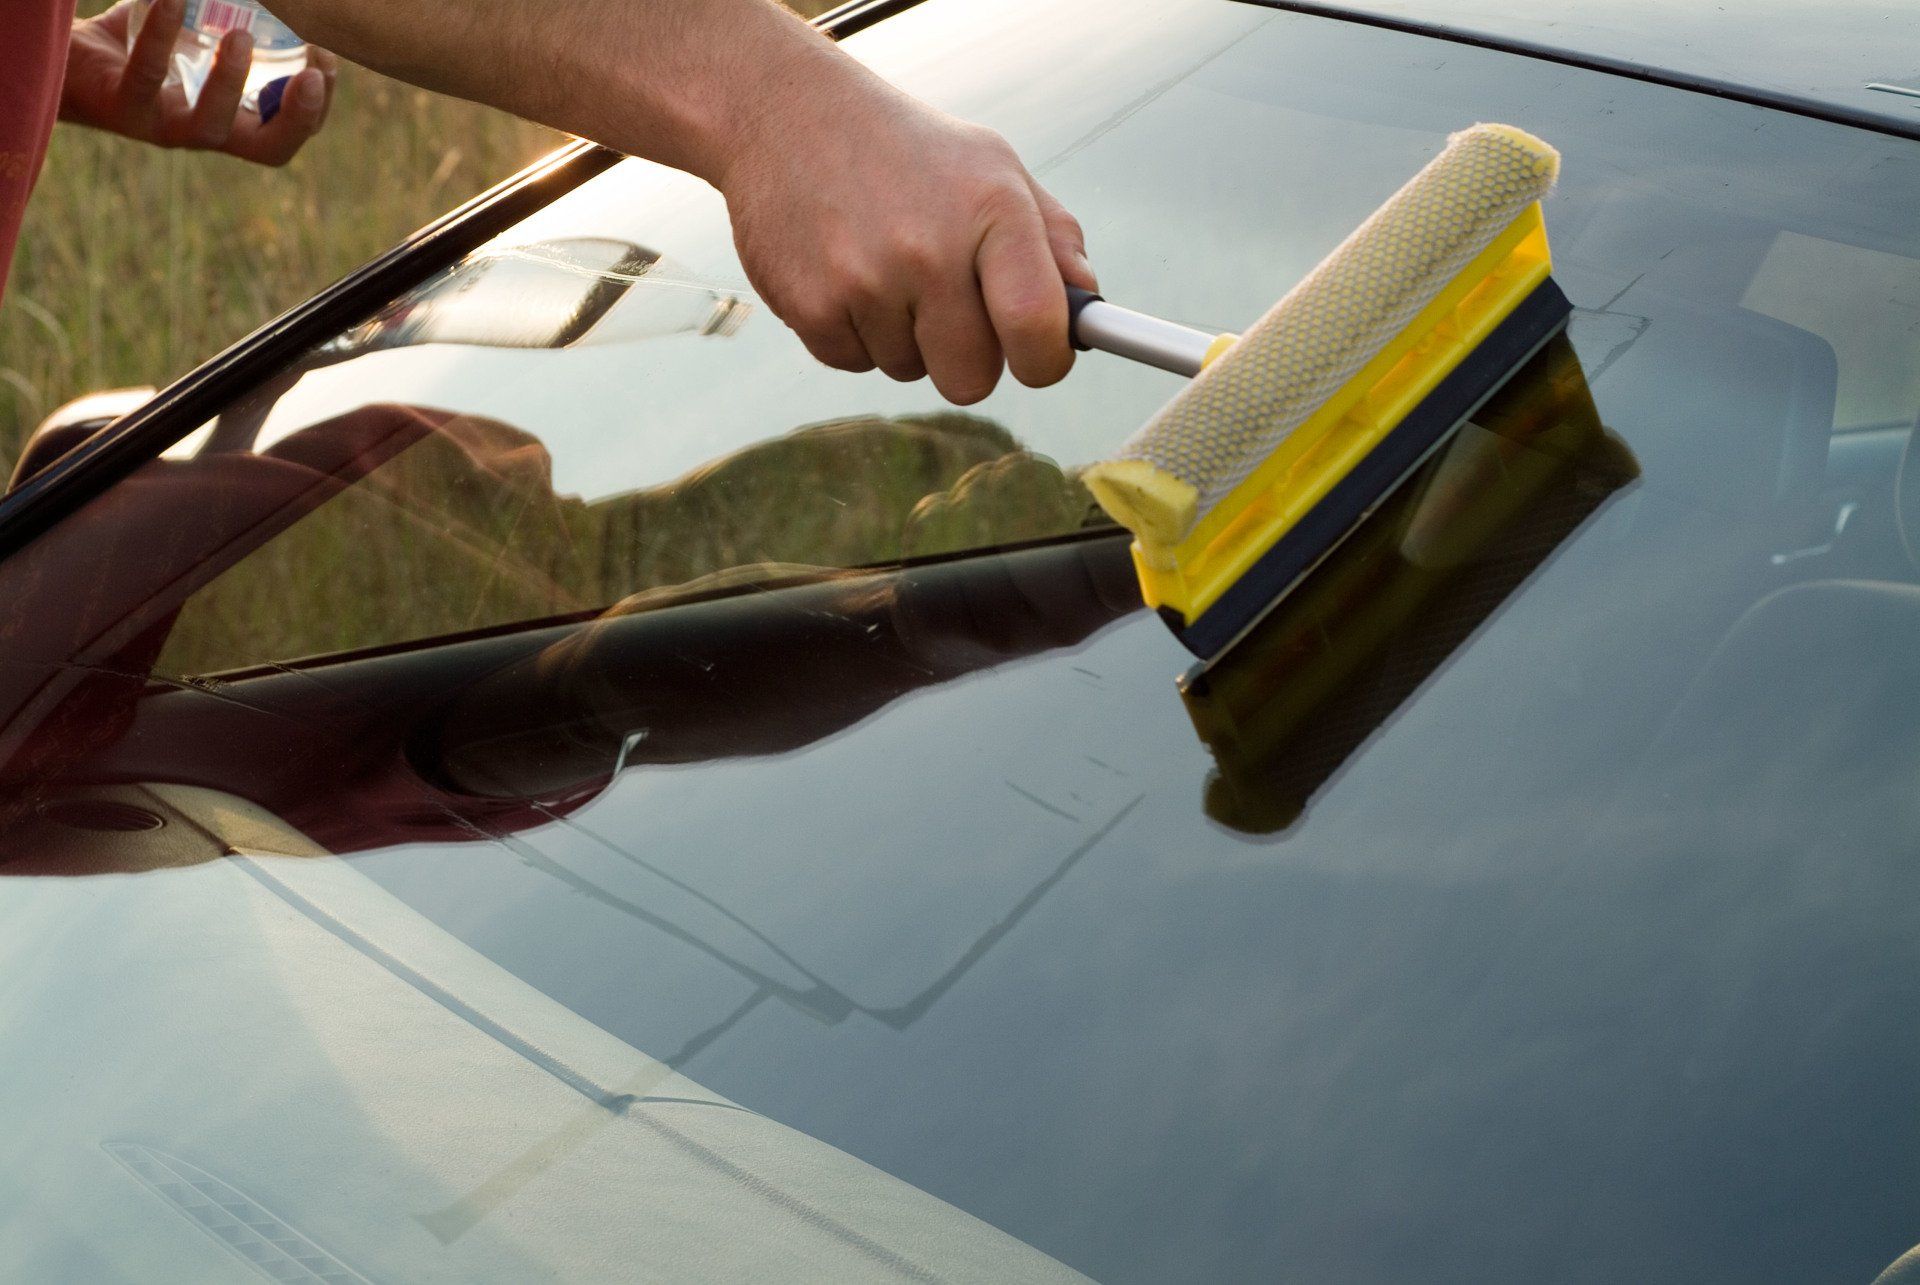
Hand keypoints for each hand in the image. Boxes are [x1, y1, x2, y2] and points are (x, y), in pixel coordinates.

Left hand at [61, 0, 337, 164]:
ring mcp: (163, 128)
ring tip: (241, 36)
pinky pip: (148, 73)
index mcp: (230, 122)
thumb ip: (226, 17)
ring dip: (231, 82)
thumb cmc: (136, 46)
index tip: (325, 60)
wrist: (65, 60)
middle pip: (267, 148)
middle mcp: (204, 134)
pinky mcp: (121, 108)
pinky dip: (163, 33)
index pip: (289, 133)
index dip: (316, 108)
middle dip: (299, 117)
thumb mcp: (193, 33)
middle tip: (313, 74)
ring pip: (210, 124)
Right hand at [713, 53, 1096, 404]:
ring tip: (884, 264)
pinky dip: (855, 333)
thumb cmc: (906, 150)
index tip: (1036, 355)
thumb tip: (1087, 306)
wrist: (785, 112)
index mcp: (992, 210)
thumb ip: (1052, 237)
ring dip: (905, 337)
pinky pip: (855, 364)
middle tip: (946, 302)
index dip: (1045, 360)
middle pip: (972, 379)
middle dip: (967, 356)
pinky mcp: (811, 307)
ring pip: (911, 371)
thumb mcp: (992, 165)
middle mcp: (930, 249)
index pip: (1038, 328)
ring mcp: (866, 281)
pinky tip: (846, 273)